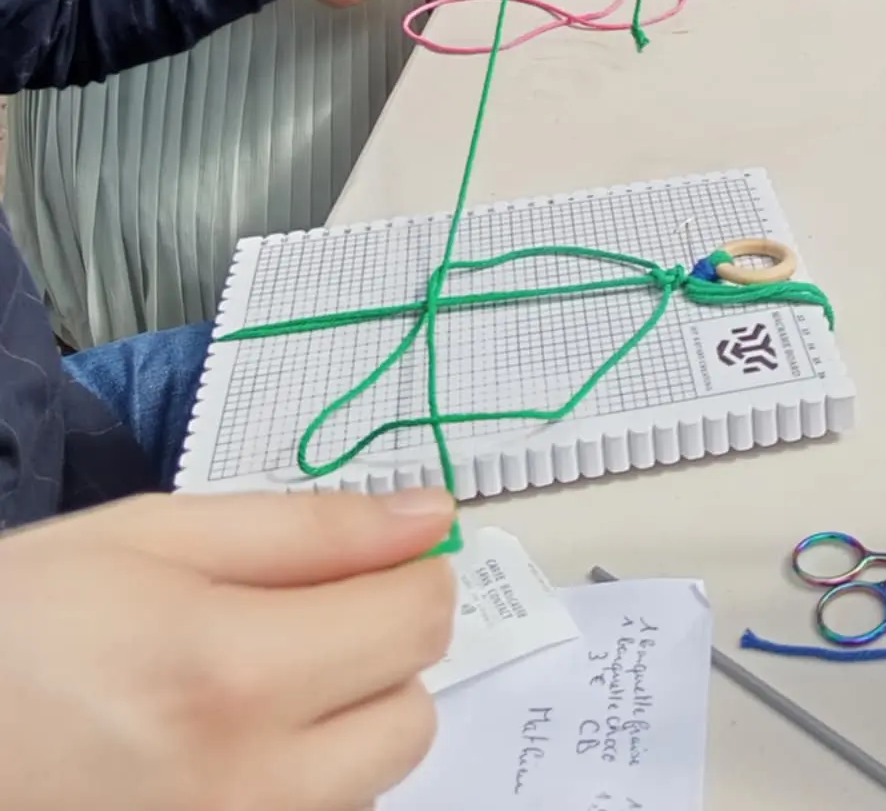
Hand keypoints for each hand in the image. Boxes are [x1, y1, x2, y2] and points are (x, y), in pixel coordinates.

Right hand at [0, 486, 455, 810]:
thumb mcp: (151, 537)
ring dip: (343, 723)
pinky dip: (294, 779)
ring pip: (368, 781)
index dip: (411, 571)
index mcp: (233, 674)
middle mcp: (247, 785)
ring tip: (245, 681)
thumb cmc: (18, 628)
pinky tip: (218, 741)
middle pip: (410, 714)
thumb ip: (308, 529)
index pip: (417, 621)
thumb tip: (429, 517)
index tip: (378, 554)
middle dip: (380, 652)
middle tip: (299, 617)